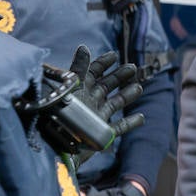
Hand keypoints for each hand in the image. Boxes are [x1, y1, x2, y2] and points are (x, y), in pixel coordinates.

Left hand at [36, 45, 144, 164]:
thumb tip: (84, 47)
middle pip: (107, 85)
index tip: (114, 55)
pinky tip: (141, 117)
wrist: (53, 147)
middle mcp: (88, 101)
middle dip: (119, 76)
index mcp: (78, 90)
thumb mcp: (70, 88)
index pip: (92, 72)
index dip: (103, 63)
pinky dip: (131, 123)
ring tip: (138, 88)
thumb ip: (78, 70)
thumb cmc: (57, 117)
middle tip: (132, 67)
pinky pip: (119, 127)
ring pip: (115, 103)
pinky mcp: (102, 134)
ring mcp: (96, 117)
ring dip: (127, 95)